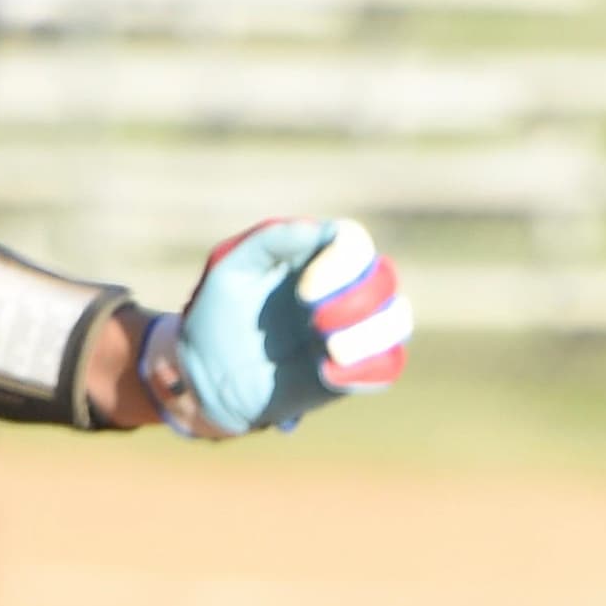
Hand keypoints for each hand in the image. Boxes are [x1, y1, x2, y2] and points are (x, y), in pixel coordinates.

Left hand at [154, 216, 410, 437]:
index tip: (303, 293)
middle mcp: (342, 287)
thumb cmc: (218, 313)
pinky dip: (368, 370)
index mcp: (316, 255)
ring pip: (396, 320)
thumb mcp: (230, 270)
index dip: (342, 265)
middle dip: (357, 302)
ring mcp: (352, 328)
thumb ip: (267, 242)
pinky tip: (326, 375)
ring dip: (371, 336)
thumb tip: (312, 230)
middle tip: (313, 323)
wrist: (208, 374)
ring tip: (330, 352)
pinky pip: (388, 366)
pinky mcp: (354, 369)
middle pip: (384, 278)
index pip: (354, 243)